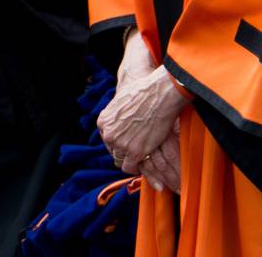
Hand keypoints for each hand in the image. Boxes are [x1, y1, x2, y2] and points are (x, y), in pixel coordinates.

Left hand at [98, 43, 185, 181]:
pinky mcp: (135, 152)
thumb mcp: (120, 101)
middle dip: (124, 152)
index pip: (107, 140)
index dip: (119, 142)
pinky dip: (136, 168)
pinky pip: (130, 168)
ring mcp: (120, 144)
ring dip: (130, 160)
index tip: (129, 143)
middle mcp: (108, 135)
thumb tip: (123, 120)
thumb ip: (117, 115)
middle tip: (136, 151)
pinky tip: (144, 162)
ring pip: (120, 161)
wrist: (158, 95)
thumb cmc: (144, 93)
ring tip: (142, 157)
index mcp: (103, 122)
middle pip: (113, 151)